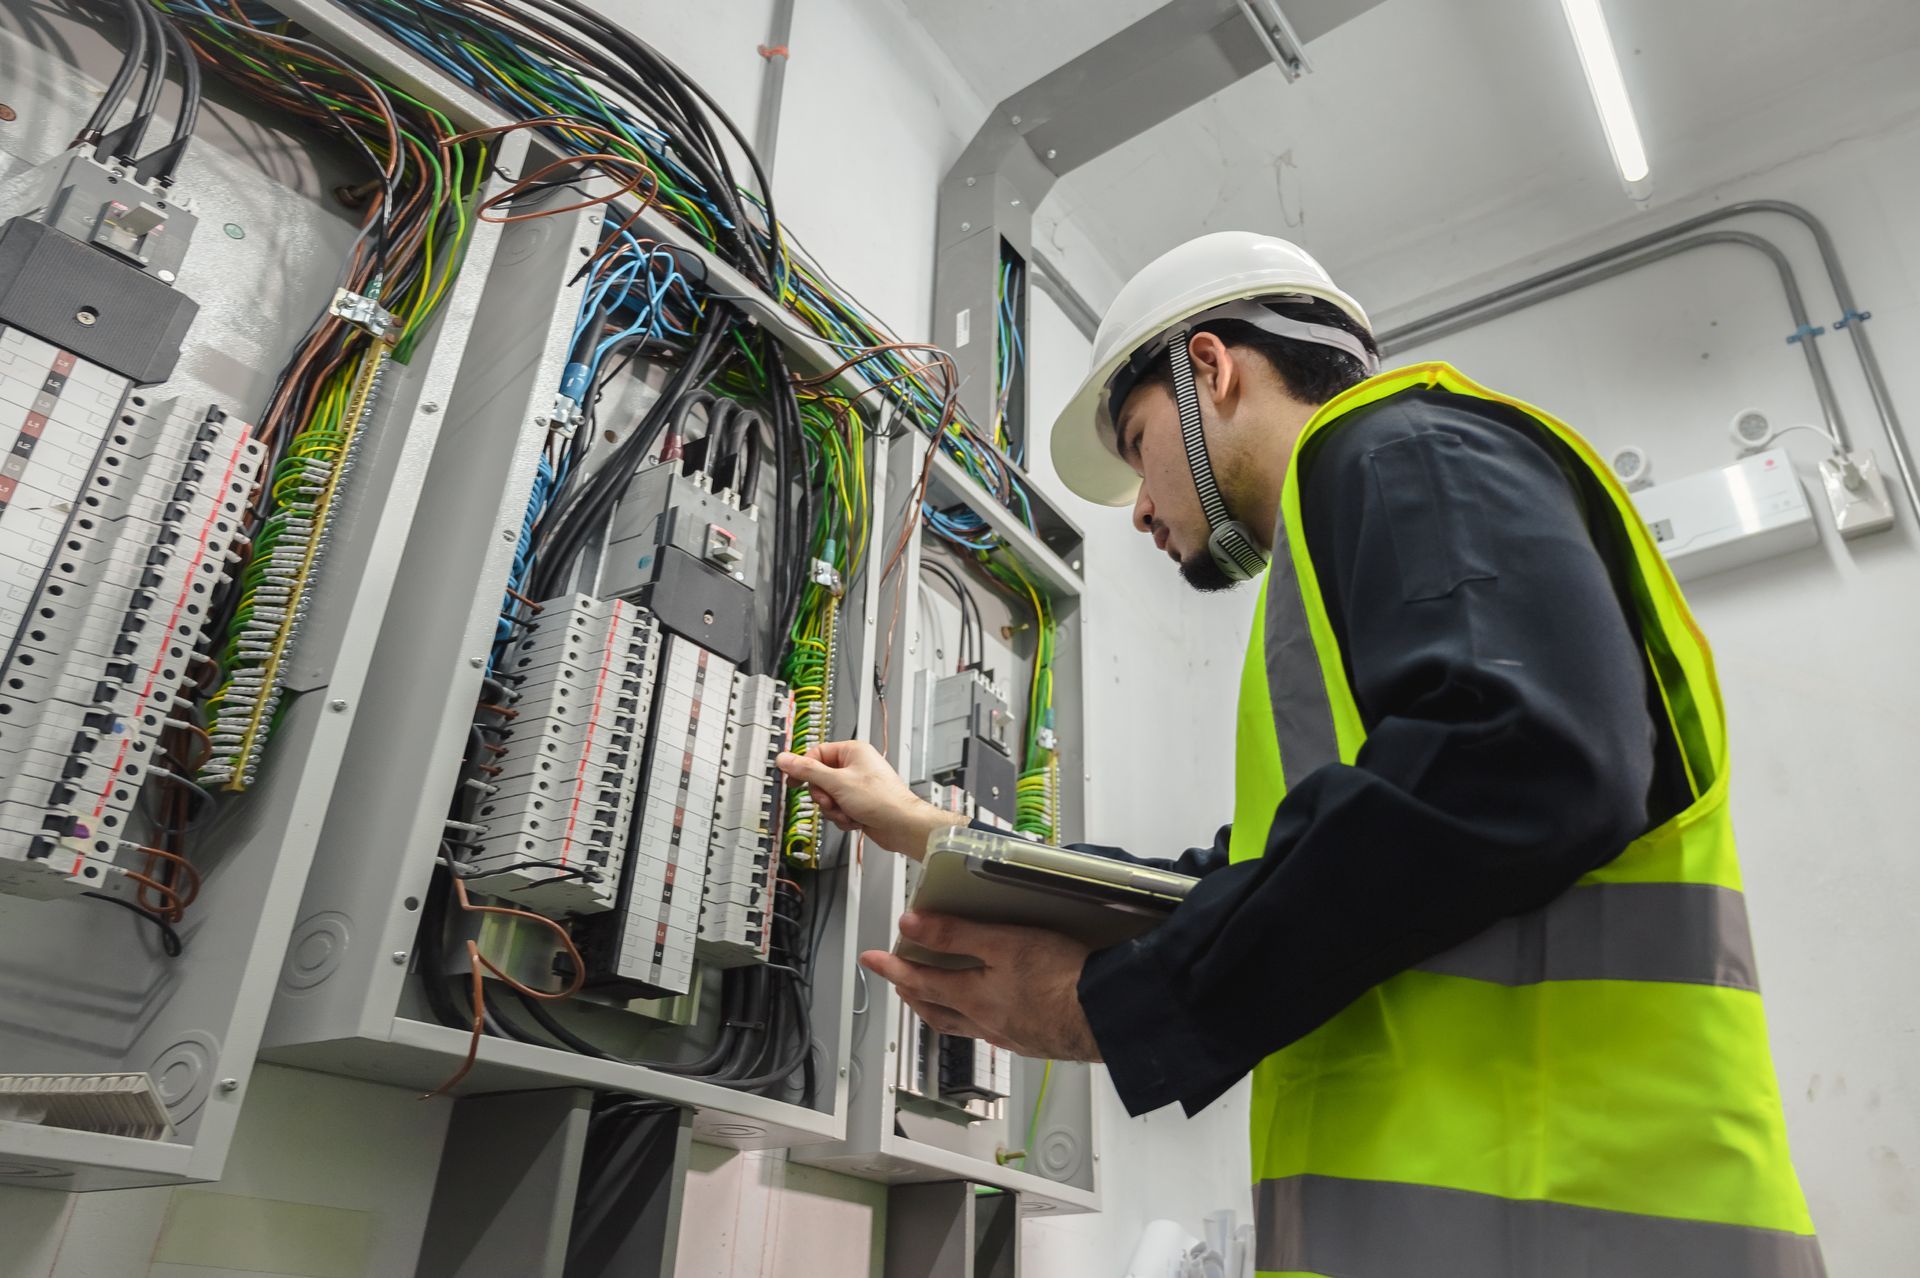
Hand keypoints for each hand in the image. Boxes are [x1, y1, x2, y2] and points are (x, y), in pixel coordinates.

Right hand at [775, 740, 962, 858]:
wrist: (901, 825)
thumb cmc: (881, 799)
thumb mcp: (837, 782)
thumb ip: (808, 770)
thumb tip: (785, 759)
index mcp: (852, 751)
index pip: (816, 754)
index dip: (804, 769)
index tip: (794, 781)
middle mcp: (855, 766)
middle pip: (820, 779)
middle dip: (824, 796)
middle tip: (832, 800)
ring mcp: (856, 786)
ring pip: (828, 797)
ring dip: (834, 810)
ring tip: (848, 812)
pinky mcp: (858, 803)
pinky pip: (838, 809)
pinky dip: (843, 817)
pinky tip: (855, 819)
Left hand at [859, 912, 1101, 1061]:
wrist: (1104, 1017)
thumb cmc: (1060, 978)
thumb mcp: (1003, 943)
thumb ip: (956, 934)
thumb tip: (910, 924)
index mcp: (973, 997)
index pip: (921, 980)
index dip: (892, 968)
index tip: (870, 960)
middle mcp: (985, 1021)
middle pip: (935, 1010)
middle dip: (912, 994)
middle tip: (897, 982)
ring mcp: (1009, 1034)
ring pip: (961, 1025)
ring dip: (940, 1011)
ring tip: (931, 1001)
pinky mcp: (1034, 1040)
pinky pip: (991, 1033)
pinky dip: (975, 1023)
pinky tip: (988, 1016)